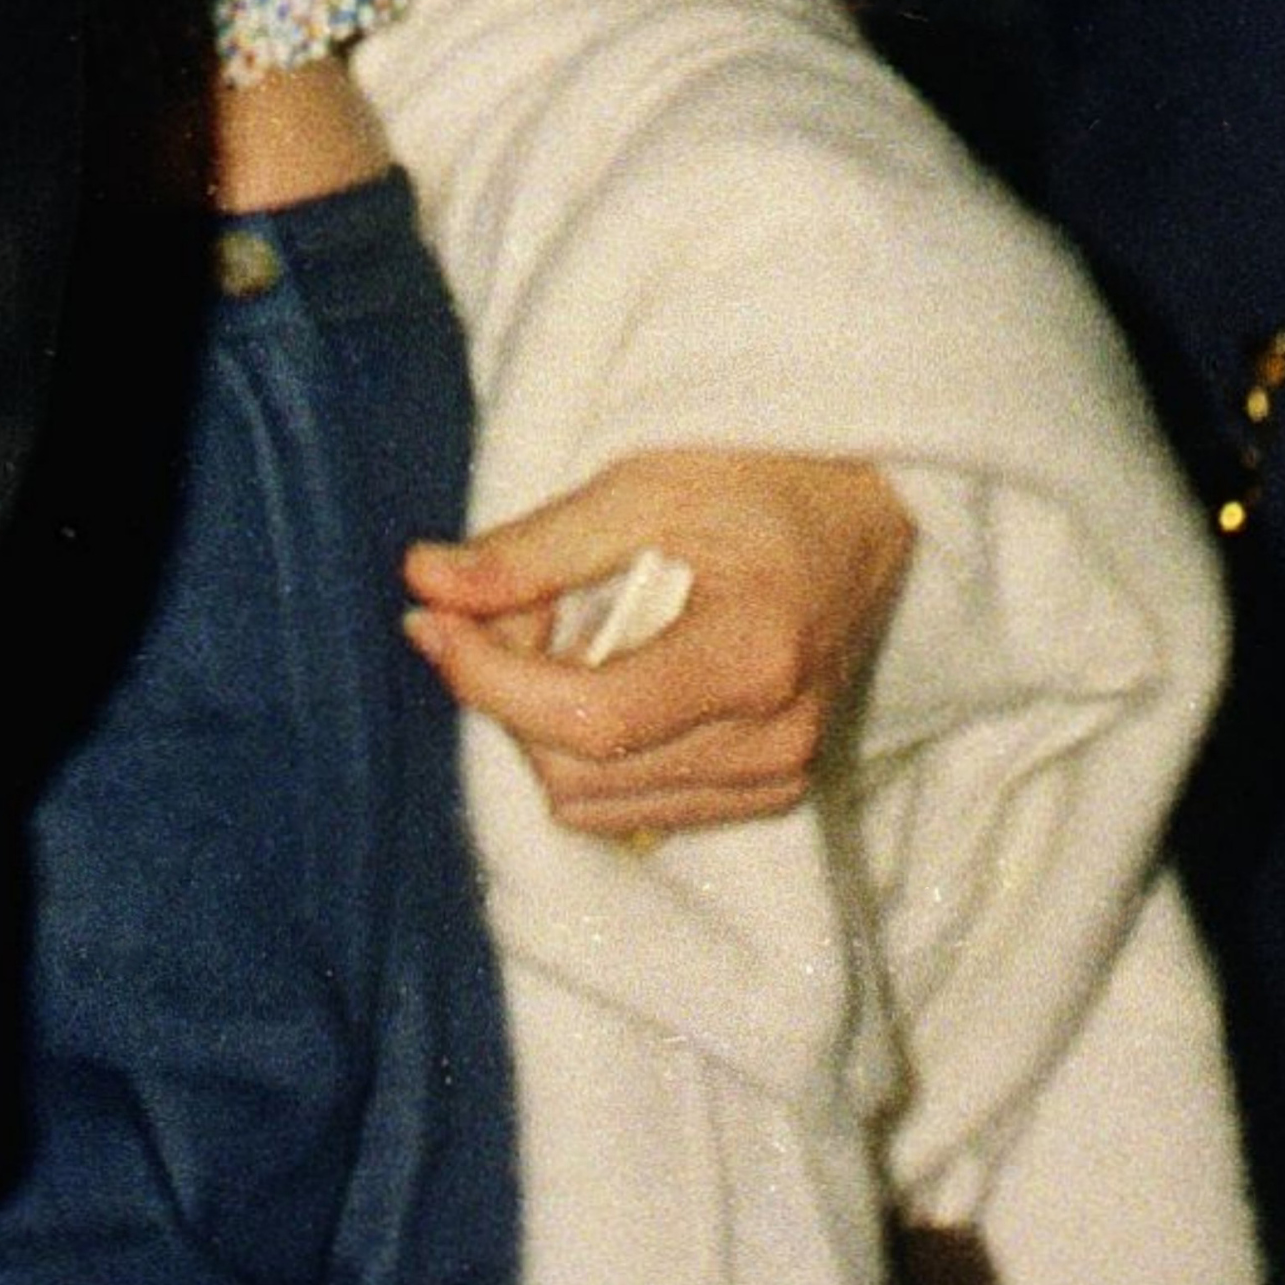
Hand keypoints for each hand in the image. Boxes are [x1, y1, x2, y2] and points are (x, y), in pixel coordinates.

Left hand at [404, 442, 914, 839]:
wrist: (860, 512)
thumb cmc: (757, 479)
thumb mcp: (642, 485)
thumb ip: (533, 547)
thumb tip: (424, 581)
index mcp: (752, 660)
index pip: (588, 719)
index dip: (487, 679)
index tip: (427, 619)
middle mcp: (773, 741)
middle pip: (579, 768)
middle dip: (509, 691)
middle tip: (499, 604)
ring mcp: (777, 778)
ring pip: (593, 799)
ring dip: (540, 725)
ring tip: (553, 631)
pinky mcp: (767, 791)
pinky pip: (633, 805)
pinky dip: (585, 751)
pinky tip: (593, 671)